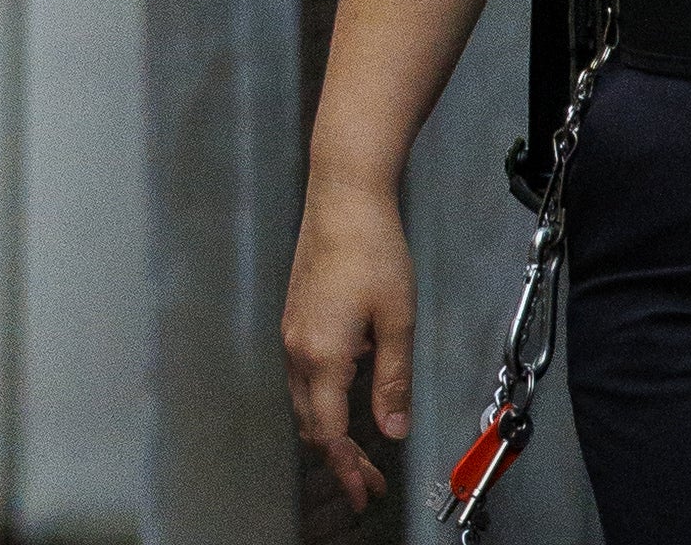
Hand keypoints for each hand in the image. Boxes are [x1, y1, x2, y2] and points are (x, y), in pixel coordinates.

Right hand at [282, 172, 414, 510]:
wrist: (343, 198)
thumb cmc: (371, 250)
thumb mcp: (397, 322)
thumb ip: (393, 380)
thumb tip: (392, 428)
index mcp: (322, 354)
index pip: (329, 430)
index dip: (348, 468)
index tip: (366, 491)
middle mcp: (298, 347)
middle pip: (311, 421)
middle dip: (338, 457)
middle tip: (369, 482)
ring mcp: (292, 330)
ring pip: (304, 399)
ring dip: (329, 430)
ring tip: (361, 450)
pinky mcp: (296, 316)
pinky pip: (304, 375)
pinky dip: (323, 401)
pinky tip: (349, 398)